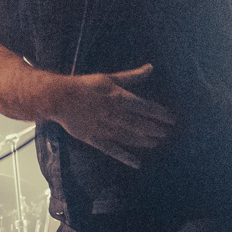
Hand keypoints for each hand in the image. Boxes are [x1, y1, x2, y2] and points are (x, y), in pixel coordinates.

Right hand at [49, 63, 174, 167]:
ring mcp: (106, 128)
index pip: (146, 107)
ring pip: (130, 137)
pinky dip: (125, 157)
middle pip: (140, 124)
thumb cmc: (86, 85)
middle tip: (167, 133)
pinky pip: (113, 150)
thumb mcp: (111, 78)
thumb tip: (151, 68)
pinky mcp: (95, 139)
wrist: (60, 97)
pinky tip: (136, 164)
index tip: (171, 119)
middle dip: (156, 129)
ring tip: (156, 144)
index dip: (160, 114)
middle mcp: (115, 114)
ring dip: (144, 141)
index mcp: (120, 98)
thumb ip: (132, 76)